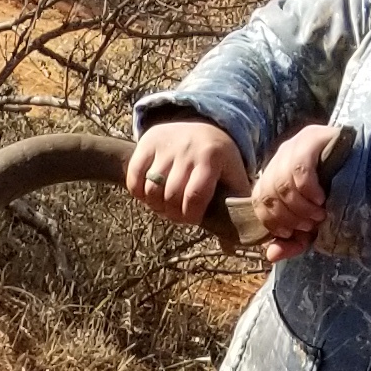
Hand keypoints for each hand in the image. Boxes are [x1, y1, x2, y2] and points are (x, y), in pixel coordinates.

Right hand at [126, 118, 248, 224]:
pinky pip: (134, 177)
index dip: (190, 216)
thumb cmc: (220, 160)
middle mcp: (188, 150)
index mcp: (212, 159)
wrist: (202, 123)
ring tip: (164, 205)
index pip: (195, 197)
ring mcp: (166, 146)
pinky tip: (148, 194)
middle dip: (172, 214)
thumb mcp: (234, 177)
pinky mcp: (147, 143)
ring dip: (155, 205)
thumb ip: (236, 208)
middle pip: (171, 196)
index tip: (191, 219)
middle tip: (177, 214)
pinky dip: (138, 192)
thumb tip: (230, 247)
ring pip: (151, 189)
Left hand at [250, 121, 347, 257]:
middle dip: (288, 217)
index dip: (271, 221)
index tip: (289, 232)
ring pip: (281, 183)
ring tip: (319, 214)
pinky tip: (321, 198)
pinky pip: (299, 170)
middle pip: (267, 193)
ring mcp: (294, 145)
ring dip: (300, 207)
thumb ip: (293, 240)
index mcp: (274, 175)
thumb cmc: (336, 195)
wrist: (366, 165)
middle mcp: (279, 157)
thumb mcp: (312, 224)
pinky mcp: (311, 138)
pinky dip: (308, 191)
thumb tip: (271, 255)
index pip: (258, 200)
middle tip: (310, 225)